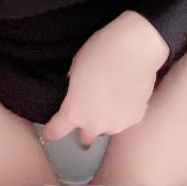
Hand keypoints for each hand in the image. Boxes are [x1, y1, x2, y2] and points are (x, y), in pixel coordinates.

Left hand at [41, 11, 169, 147]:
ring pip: (107, 127)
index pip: (56, 131)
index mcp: (75, 111)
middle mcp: (95, 124)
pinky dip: (123, 110)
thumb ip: (74, 86)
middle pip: (85, 136)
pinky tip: (126, 92)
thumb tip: (79, 91)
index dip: (51, 131)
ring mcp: (117, 124)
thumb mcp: (76, 66)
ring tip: (111, 96)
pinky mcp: (136, 118)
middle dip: (85, 128)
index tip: (50, 131)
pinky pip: (124, 119)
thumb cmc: (101, 51)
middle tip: (89, 109)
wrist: (136, 49)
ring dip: (106, 118)